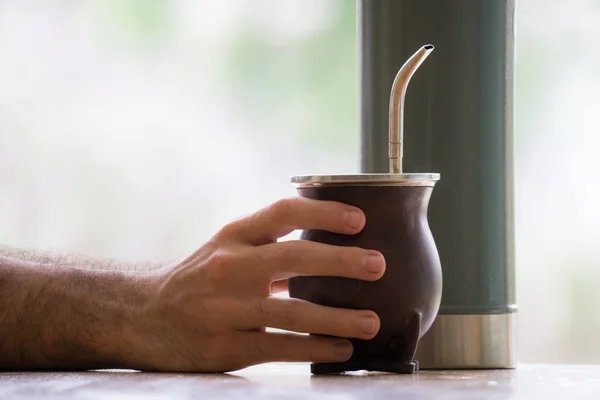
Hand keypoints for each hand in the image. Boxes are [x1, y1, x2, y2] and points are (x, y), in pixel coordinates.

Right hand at [133, 197, 385, 371]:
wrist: (143, 316)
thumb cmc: (199, 277)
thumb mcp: (226, 248)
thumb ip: (269, 242)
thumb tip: (328, 241)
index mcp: (234, 236)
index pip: (283, 213)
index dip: (324, 213)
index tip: (360, 220)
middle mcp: (230, 267)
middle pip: (294, 258)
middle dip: (342, 261)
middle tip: (379, 265)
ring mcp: (227, 309)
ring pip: (293, 312)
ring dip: (338, 318)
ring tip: (371, 322)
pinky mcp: (227, 347)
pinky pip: (281, 348)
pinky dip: (316, 348)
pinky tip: (341, 349)